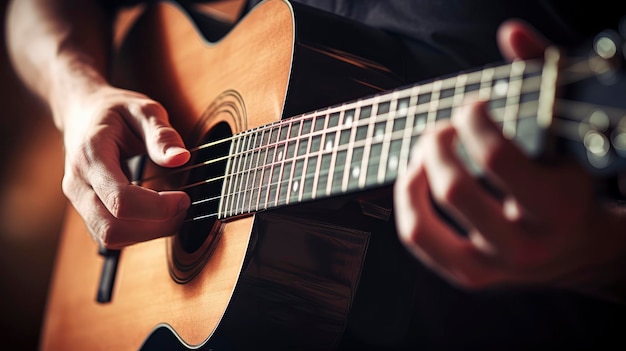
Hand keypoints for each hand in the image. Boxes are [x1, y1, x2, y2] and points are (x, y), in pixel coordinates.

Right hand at [61, 84, 190, 248]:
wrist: (83, 113)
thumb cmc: (116, 112)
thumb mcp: (142, 109)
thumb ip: (161, 133)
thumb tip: (181, 158)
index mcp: (90, 156)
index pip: (121, 199)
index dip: (158, 207)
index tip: (184, 198)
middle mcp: (78, 184)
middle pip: (113, 227)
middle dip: (155, 226)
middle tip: (184, 206)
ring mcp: (78, 201)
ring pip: (111, 237)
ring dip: (149, 232)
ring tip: (173, 210)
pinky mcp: (86, 212)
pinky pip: (111, 237)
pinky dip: (138, 233)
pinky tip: (157, 214)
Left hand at [394, 20, 625, 298]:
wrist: (576, 249)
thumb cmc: (566, 184)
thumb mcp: (564, 135)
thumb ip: (542, 79)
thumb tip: (511, 33)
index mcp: (555, 206)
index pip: (495, 157)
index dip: (473, 120)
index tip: (473, 107)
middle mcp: (522, 244)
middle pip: (452, 188)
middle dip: (437, 144)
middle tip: (443, 127)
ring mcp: (490, 266)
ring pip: (423, 222)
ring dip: (414, 173)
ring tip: (426, 150)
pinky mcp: (466, 276)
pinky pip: (416, 238)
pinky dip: (405, 202)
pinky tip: (415, 176)